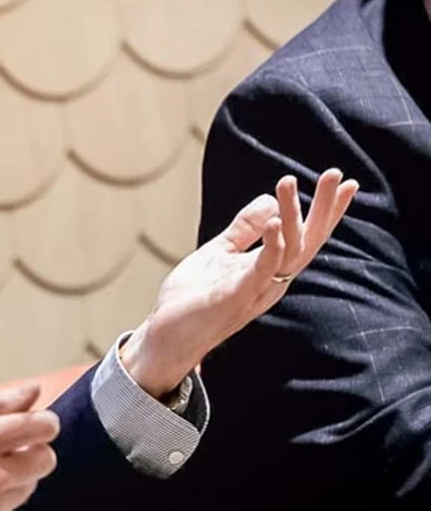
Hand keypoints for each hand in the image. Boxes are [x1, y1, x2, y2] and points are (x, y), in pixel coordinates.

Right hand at [0, 380, 59, 510]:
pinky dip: (0, 497)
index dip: (42, 422)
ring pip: (30, 485)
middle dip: (32, 449)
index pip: (42, 428)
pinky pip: (11, 508)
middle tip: (5, 445)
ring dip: (16, 474)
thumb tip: (32, 391)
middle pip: (45, 460)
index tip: (32, 422)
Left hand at [122, 168, 357, 396]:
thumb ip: (244, 230)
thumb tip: (269, 199)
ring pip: (288, 251)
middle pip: (307, 241)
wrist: (166, 337)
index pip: (305, 236)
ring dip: (291, 215)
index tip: (344, 182)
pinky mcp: (236, 298)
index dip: (326, 211)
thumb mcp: (220, 254)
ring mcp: (256, 290)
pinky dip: (271, 246)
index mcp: (270, 269)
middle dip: (324, 208)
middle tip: (334, 173)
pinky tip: (274, 221)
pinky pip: (261, 270)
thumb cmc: (193, 298)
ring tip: (288, 182)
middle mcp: (272, 281)